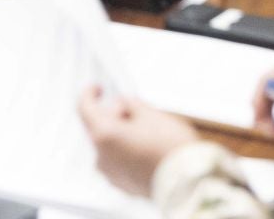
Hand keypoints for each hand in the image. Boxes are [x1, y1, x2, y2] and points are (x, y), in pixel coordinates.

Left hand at [77, 87, 199, 196]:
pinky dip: (127, 153)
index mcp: (104, 135)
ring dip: (122, 136)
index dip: (90, 93)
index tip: (97, 88)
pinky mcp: (123, 185)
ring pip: (109, 145)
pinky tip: (148, 150)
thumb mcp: (151, 114)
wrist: (188, 183)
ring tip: (148, 133)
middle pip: (99, 127)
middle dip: (114, 116)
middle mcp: (102, 156)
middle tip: (136, 111)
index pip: (84, 107)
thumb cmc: (171, 149)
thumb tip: (125, 105)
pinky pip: (119, 162)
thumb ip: (130, 104)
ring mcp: (111, 174)